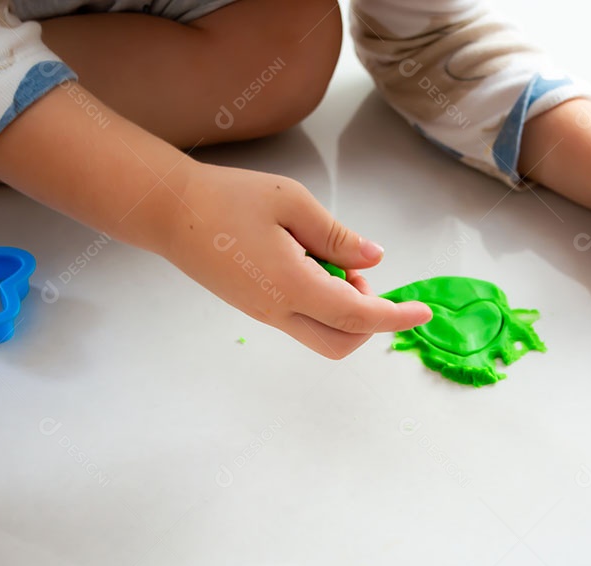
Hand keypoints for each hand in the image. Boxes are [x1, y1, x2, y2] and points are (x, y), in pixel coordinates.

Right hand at [156, 162, 431, 357]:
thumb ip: (337, 235)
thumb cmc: (227, 198)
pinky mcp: (255, 308)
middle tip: (356, 272)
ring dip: (343, 310)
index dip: (395, 317)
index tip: (422, 312)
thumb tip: (374, 260)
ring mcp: (264, 314)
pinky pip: (301, 321)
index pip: (357, 316)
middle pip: (341, 343)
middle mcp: (277, 310)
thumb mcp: (291, 201)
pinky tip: (308, 263)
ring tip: (329, 260)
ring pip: (322, 335)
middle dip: (368, 319)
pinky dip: (321, 303)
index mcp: (289, 285)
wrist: (169, 212)